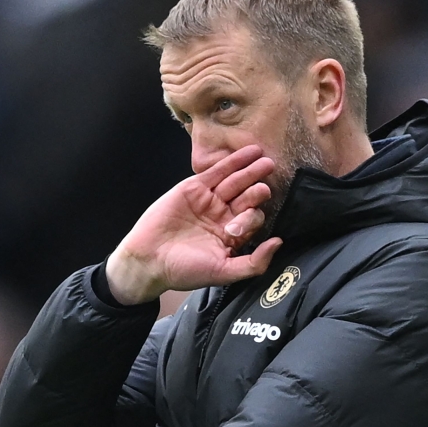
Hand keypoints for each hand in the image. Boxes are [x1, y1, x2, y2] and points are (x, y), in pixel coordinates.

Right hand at [106, 145, 283, 304]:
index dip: (252, 219)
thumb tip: (279, 243)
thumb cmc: (185, 270)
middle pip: (247, 198)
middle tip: (267, 186)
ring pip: (236, 182)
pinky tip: (250, 153)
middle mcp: (223, 216)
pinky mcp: (194, 187)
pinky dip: (233, 162)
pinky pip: (217, 172)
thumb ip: (254, 263)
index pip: (252, 220)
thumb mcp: (224, 272)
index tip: (239, 227)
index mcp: (231, 236)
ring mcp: (209, 200)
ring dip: (251, 171)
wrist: (148, 259)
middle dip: (259, 190)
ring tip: (267, 162)